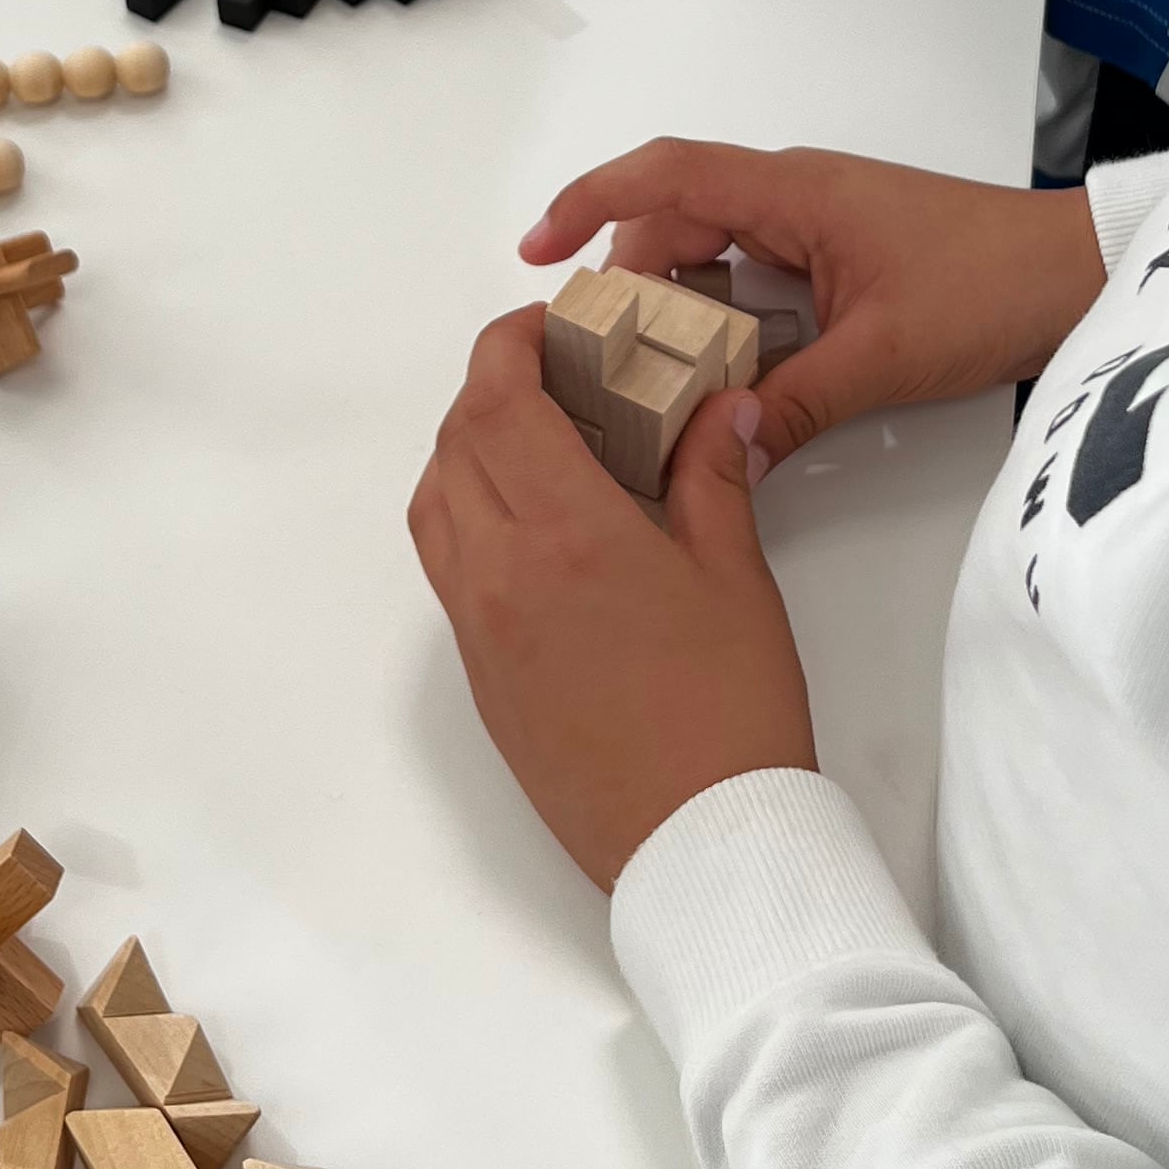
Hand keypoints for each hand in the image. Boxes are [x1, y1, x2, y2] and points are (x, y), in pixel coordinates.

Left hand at [410, 309, 814, 890]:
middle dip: (492, 390)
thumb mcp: (735, 576)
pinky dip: (467, 517)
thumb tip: (718, 407)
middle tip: (556, 374)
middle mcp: (498, 574)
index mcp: (564, 534)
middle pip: (455, 444)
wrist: (699, 842)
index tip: (550, 326)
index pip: (498, 402)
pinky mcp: (479, 676)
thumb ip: (713, 475)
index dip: (511, 345)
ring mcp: (478, 629)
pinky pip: (446, 568)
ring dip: (466, 452)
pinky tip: (533, 523)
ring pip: (434, 506)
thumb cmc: (729, 711)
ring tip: (535, 441)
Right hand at [521, 140, 1107, 471]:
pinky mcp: (842, 255)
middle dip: (626, 280)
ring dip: (673, 302)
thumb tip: (717, 456)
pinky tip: (714, 374)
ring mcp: (820, 223)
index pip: (666, 175)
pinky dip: (721, 314)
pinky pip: (755, 273)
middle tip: (595, 357)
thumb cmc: (992, 287)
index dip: (590, 202)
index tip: (536, 251)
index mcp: (794, 192)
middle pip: (677, 220)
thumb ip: (792, 405)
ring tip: (641, 374)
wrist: (1081, 275)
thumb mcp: (883, 358)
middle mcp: (796, 194)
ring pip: (714, 250)